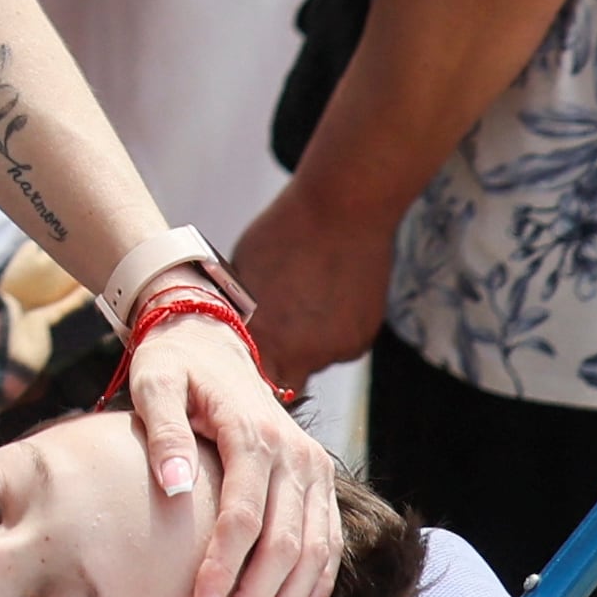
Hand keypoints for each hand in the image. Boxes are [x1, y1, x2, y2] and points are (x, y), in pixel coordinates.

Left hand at [124, 305, 339, 596]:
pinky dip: (318, 587)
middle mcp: (297, 457)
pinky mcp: (319, 482)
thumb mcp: (155, 382)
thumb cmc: (175, 367)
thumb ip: (163, 429)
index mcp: (255, 435)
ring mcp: (315, 470)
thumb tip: (175, 484)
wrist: (212, 342)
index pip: (245, 519)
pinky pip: (330, 543)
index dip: (223, 572)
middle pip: (285, 548)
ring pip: (313, 554)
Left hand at [230, 174, 396, 393]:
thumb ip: (242, 312)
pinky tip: (329, 299)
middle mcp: (300, 354)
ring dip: (306, 346)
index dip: (245, 377)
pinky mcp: (360, 341)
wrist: (342, 211)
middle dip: (276, 370)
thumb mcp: (242, 274)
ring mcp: (334, 350)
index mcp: (262, 338)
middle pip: (283, 385)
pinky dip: (333, 332)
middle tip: (274, 340)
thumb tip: (235, 329)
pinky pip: (339, 347)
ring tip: (304, 305)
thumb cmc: (284, 233)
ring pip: (313, 363)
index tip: (242, 368)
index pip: (248, 385)